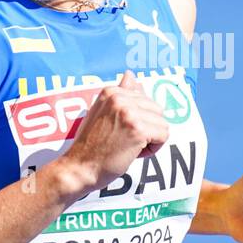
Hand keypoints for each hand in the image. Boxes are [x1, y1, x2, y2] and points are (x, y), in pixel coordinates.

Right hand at [60, 69, 169, 192]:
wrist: (79, 168)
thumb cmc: (90, 145)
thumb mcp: (101, 112)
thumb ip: (120, 94)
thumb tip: (131, 74)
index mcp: (111, 92)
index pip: (145, 100)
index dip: (138, 120)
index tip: (119, 131)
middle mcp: (120, 98)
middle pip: (157, 111)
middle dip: (147, 129)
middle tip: (124, 141)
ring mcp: (129, 113)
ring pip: (162, 124)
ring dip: (150, 140)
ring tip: (128, 147)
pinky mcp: (138, 130)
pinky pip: (163, 136)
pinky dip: (153, 148)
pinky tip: (134, 153)